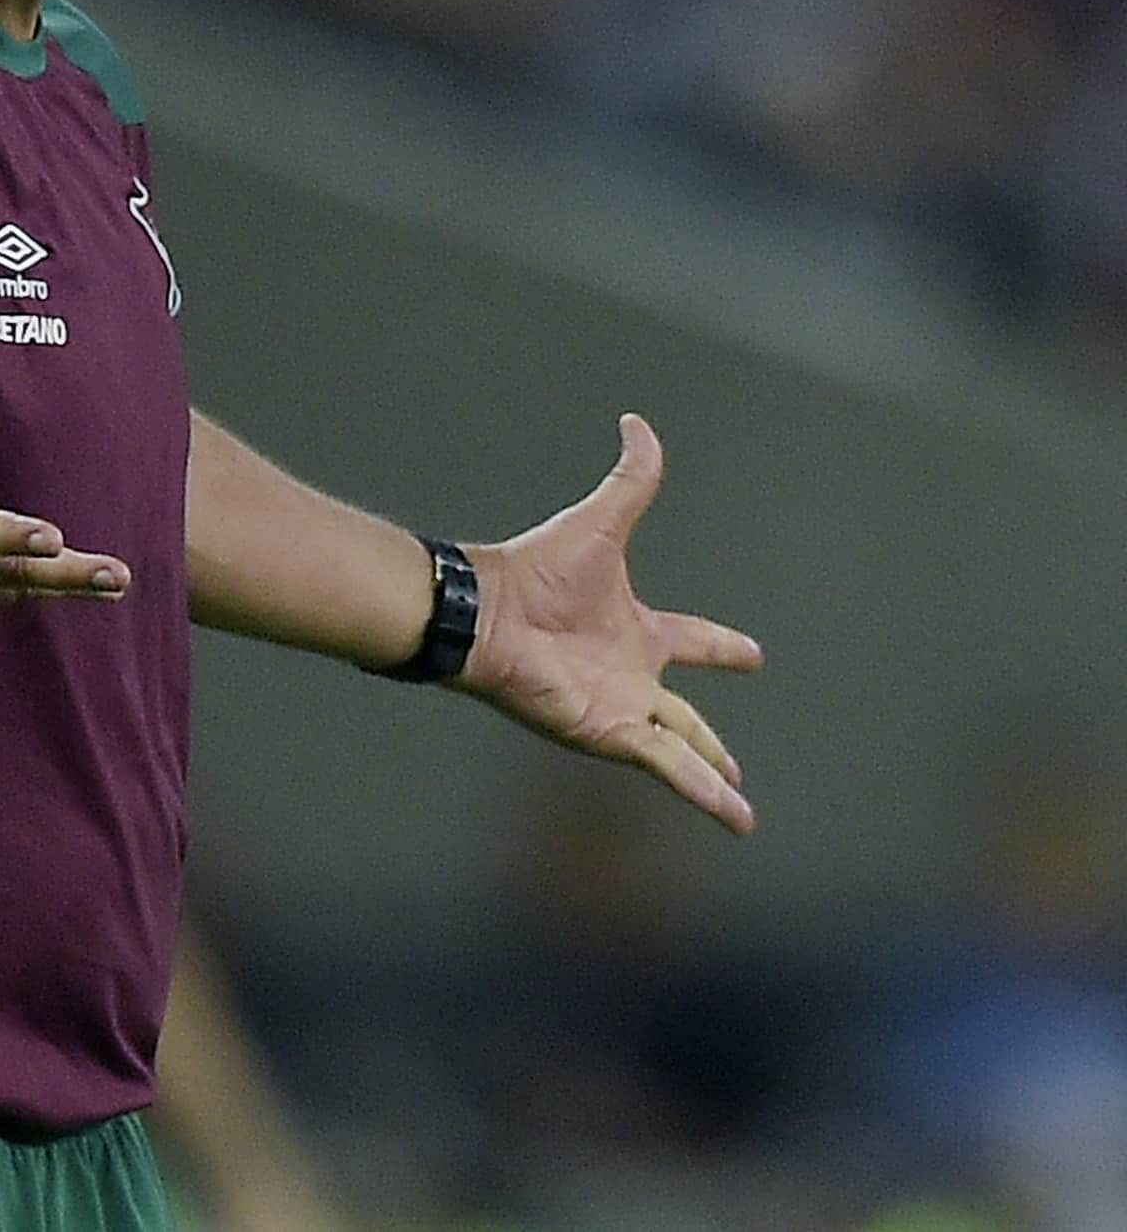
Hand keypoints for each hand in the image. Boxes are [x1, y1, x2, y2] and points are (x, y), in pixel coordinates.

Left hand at [457, 414, 764, 832]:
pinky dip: (702, 792)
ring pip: (683, 752)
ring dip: (714, 780)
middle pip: (686, 715)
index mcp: (636, 629)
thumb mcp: (599, 522)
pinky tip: (735, 816)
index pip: (691, 639)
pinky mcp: (611, 732)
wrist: (487, 613)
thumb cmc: (535, 571)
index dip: (722, 647)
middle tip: (738, 768)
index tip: (753, 655)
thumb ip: (629, 479)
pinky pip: (668, 766)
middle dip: (712, 742)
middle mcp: (631, 675)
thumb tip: (638, 422)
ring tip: (744, 817)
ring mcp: (622, 708)